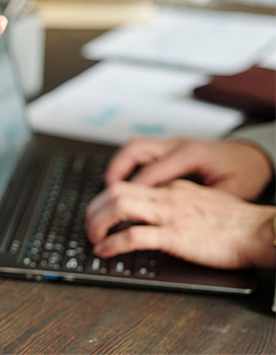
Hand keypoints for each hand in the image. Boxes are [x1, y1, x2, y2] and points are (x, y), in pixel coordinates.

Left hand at [86, 180, 275, 269]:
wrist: (260, 231)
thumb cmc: (238, 223)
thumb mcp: (203, 201)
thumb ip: (179, 201)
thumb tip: (158, 212)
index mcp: (173, 187)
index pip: (130, 184)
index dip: (108, 199)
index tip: (101, 211)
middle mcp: (167, 196)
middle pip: (115, 190)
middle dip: (94, 208)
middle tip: (89, 225)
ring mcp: (169, 215)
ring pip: (118, 206)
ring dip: (97, 223)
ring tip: (93, 238)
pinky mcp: (175, 236)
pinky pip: (133, 236)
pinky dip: (112, 244)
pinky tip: (105, 251)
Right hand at [104, 137, 272, 200]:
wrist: (255, 157)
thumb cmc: (245, 174)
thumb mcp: (229, 193)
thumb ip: (199, 203)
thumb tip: (172, 218)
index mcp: (191, 155)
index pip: (151, 173)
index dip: (133, 193)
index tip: (120, 212)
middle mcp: (177, 145)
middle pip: (134, 150)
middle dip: (116, 172)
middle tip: (106, 196)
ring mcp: (172, 144)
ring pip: (134, 148)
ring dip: (118, 167)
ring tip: (108, 190)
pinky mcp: (171, 149)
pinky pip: (142, 153)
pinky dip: (129, 167)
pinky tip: (126, 184)